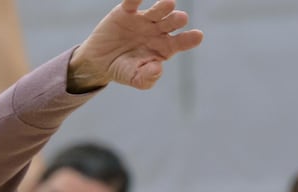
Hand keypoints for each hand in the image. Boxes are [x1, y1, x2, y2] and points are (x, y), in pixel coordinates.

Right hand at [68, 0, 202, 91]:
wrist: (100, 61)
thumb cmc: (123, 70)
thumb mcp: (134, 78)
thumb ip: (147, 77)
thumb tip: (158, 69)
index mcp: (165, 47)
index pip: (181, 42)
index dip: (190, 39)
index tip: (198, 36)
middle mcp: (158, 31)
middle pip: (172, 23)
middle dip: (176, 19)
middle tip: (181, 18)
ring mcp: (144, 19)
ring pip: (157, 10)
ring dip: (163, 6)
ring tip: (169, 3)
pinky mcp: (127, 11)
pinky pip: (132, 2)